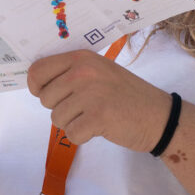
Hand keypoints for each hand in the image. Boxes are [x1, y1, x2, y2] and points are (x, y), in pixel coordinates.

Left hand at [27, 49, 170, 151]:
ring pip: (57, 118)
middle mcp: (83, 72)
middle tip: (84, 108)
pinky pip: (71, 134)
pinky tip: (99, 128)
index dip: (36, 86)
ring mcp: (90, 94)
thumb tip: (35, 82)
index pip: (38, 70)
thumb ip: (71, 73)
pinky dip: (83, 136)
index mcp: (81, 58)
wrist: (159, 115)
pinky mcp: (97, 117)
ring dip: (72, 123)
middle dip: (60, 108)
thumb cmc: (126, 95)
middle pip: (45, 99)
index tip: (45, 94)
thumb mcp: (99, 71)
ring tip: (94, 116)